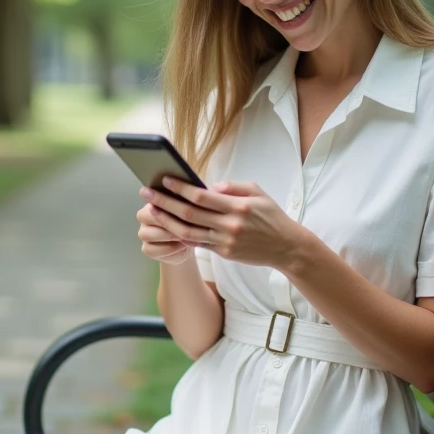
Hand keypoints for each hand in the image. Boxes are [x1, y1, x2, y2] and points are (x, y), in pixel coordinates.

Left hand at [139, 177, 308, 268]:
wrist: (287, 247)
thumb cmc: (271, 216)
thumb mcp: (257, 193)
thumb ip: (232, 187)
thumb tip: (210, 186)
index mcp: (237, 206)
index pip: (201, 196)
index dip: (179, 188)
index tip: (164, 180)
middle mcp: (229, 225)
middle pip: (189, 213)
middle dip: (164, 202)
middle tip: (147, 193)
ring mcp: (225, 241)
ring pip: (188, 231)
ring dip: (166, 221)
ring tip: (152, 211)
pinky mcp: (224, 253)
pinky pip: (198, 243)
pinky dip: (181, 235)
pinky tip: (168, 226)